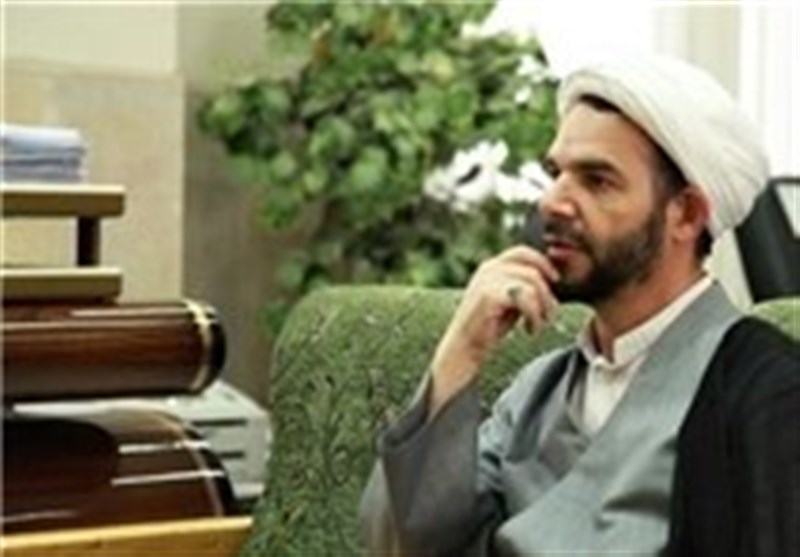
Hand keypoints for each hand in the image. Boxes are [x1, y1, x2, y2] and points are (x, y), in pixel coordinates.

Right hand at [428, 246, 559, 414]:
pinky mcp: (489, 295)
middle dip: (547, 294)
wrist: (464, 348)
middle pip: (533, 270)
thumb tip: (552, 277)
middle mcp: (488, 269)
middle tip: (549, 316)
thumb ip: (524, 285)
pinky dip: (534, 316)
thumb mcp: (510, 300)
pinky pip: (526, 298)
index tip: (555, 282)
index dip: (544, 264)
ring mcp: (487, 280)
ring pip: (532, 282)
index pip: (523, 253)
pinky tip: (529, 330)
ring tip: (538, 325)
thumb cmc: (489, 326)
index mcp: (492, 266)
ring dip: (543, 307)